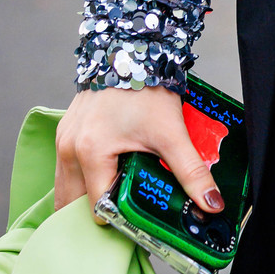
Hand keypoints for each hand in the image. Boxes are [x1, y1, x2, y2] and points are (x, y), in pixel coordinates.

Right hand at [53, 86, 224, 217]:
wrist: (131, 49)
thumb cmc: (146, 89)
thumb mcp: (172, 133)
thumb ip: (191, 171)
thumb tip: (211, 204)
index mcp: (91, 153)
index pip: (98, 208)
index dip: (118, 220)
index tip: (137, 224)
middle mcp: (69, 149)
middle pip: (73, 205)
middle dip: (98, 215)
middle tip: (125, 219)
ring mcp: (63, 139)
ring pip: (65, 189)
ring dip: (84, 200)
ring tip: (114, 203)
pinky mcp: (65, 132)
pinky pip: (65, 170)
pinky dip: (80, 182)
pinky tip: (102, 181)